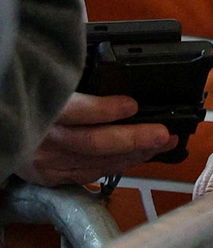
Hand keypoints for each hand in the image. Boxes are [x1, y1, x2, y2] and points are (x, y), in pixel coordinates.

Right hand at [17, 93, 177, 185]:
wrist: (3, 126)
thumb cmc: (37, 99)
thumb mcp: (56, 83)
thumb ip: (82, 79)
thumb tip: (121, 71)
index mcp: (47, 107)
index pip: (76, 110)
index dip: (106, 109)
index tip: (133, 105)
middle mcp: (45, 137)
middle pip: (93, 142)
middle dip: (133, 139)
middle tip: (162, 133)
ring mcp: (47, 160)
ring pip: (96, 162)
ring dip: (134, 154)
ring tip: (161, 143)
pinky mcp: (49, 176)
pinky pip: (90, 174)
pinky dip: (118, 165)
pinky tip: (138, 156)